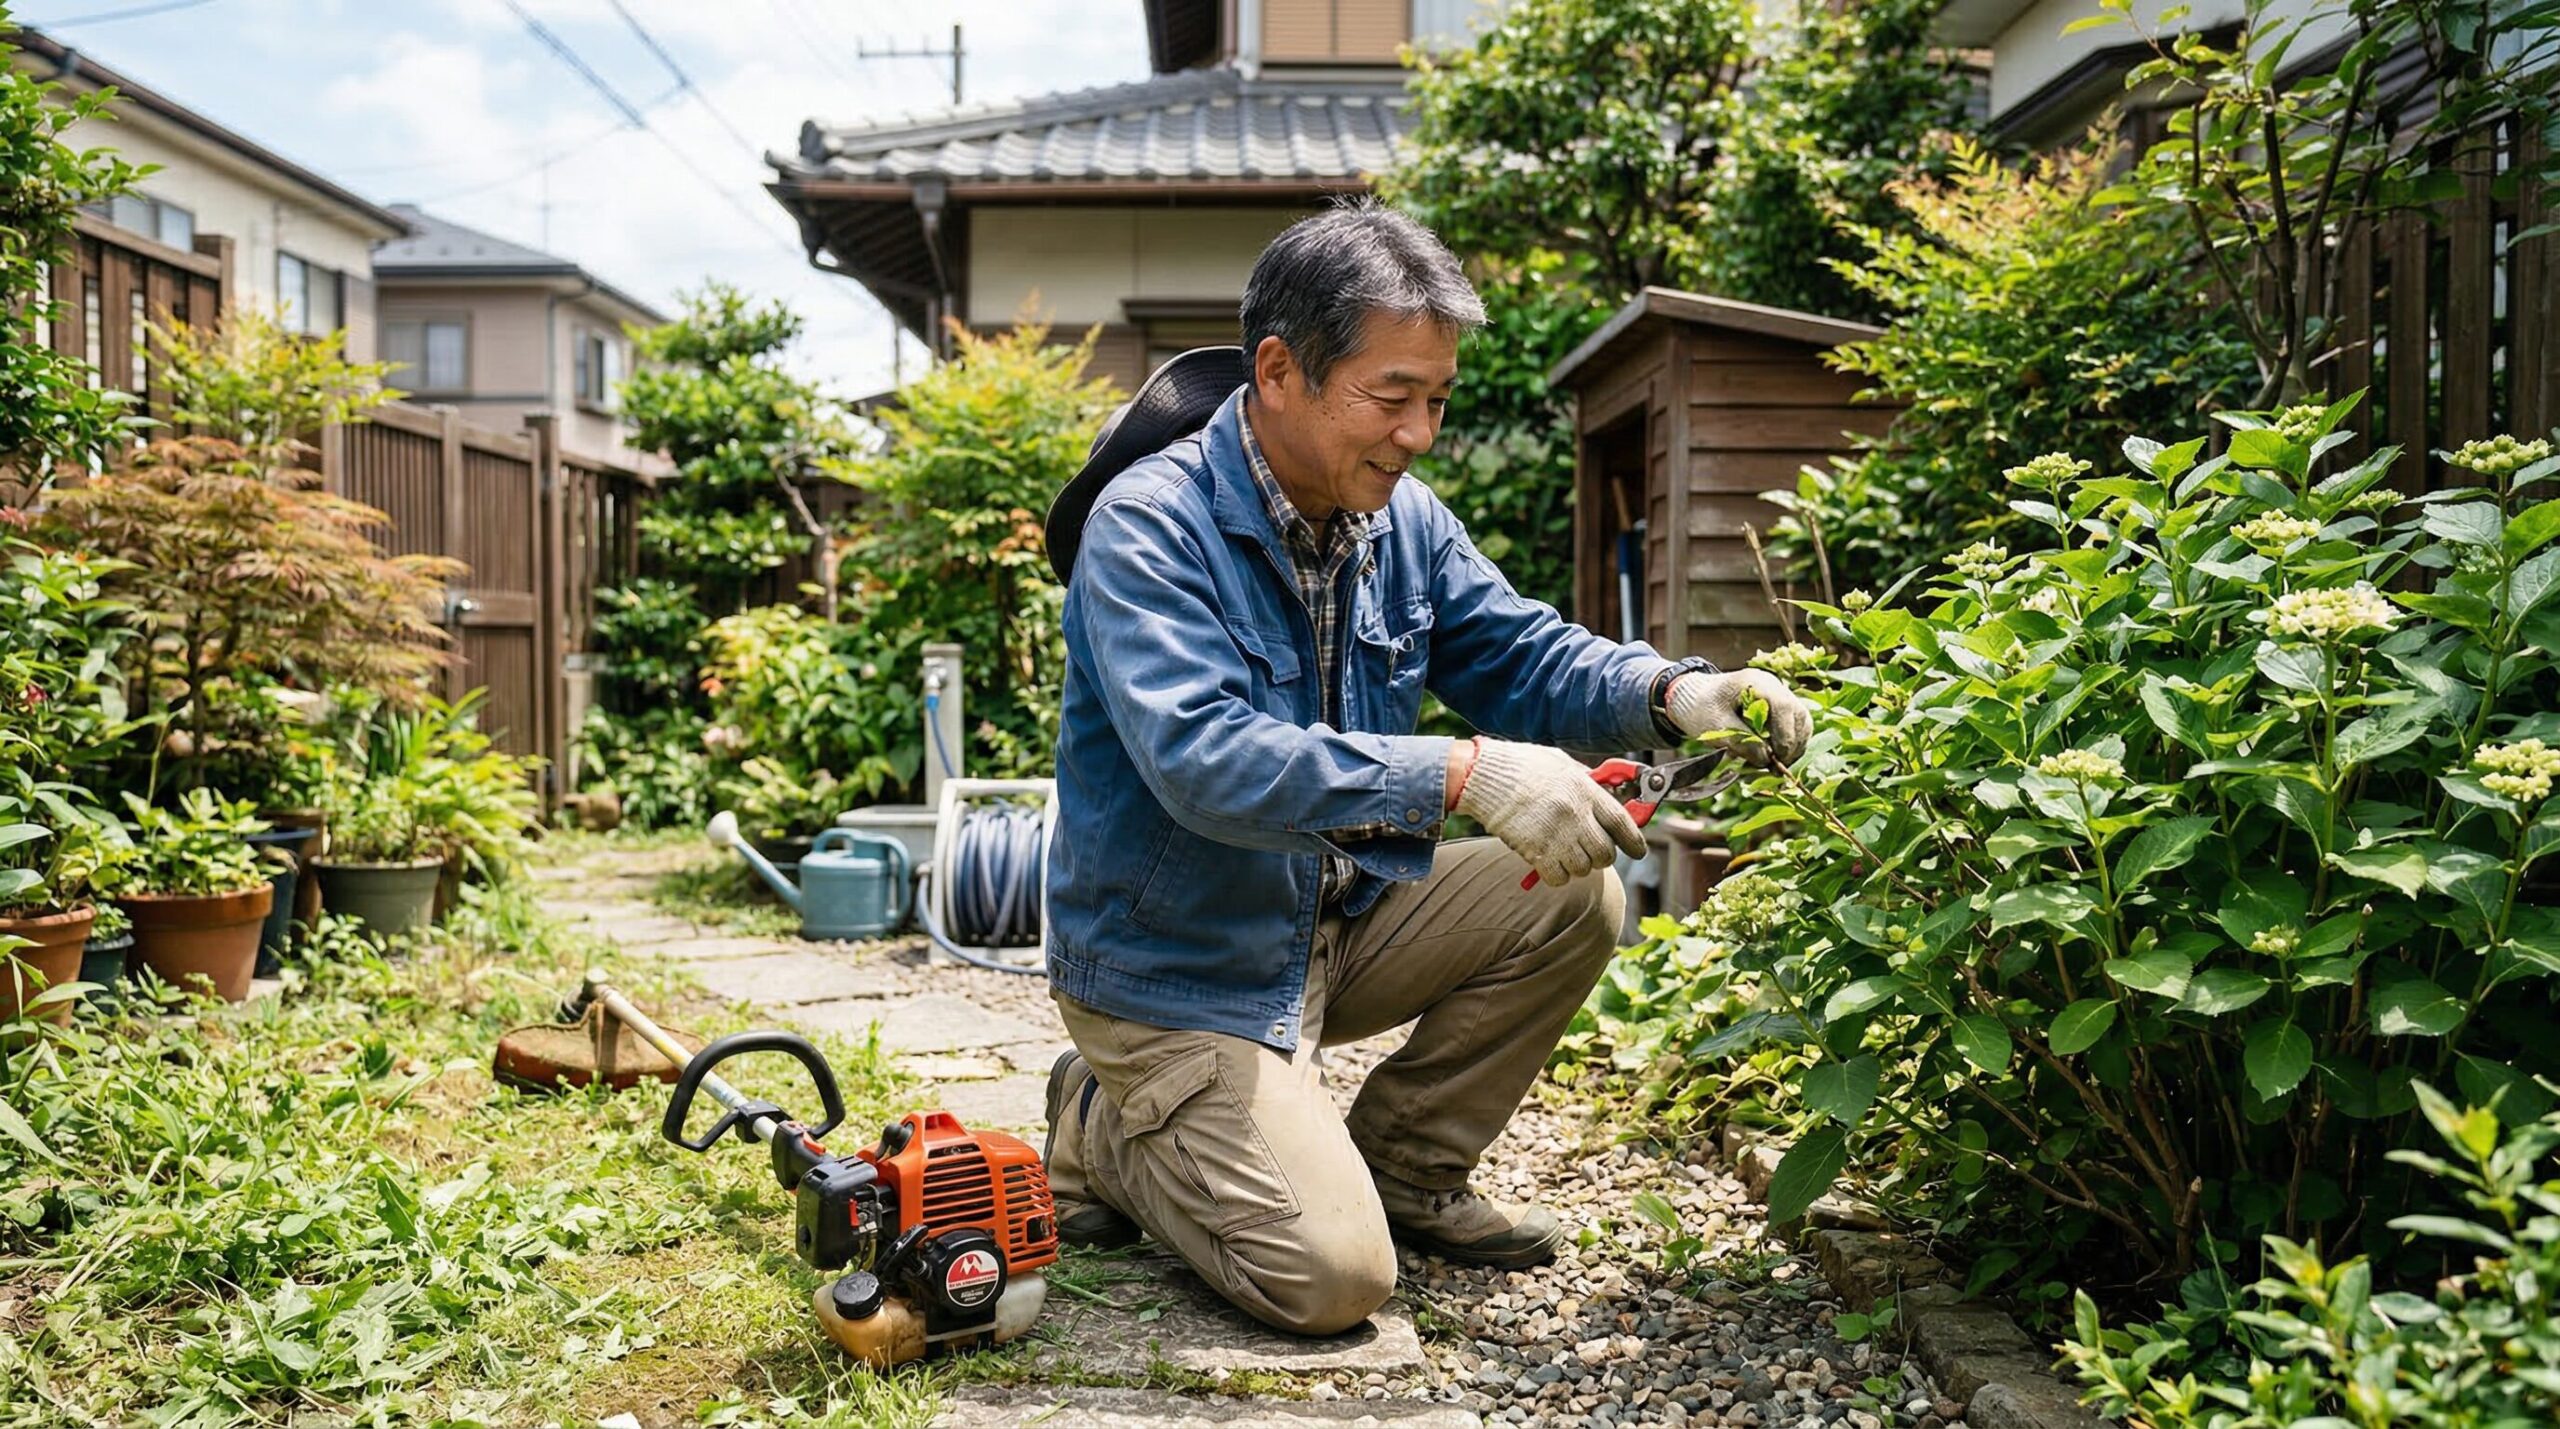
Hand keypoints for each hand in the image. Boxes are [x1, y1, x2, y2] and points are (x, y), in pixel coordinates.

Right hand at [1455, 739, 1647, 884]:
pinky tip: (1548, 862)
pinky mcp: (1535, 851)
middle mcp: (1574, 814)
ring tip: (1564, 853)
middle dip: (1601, 856)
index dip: (1635, 841)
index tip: (1639, 850)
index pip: (1621, 822)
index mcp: (1584, 790)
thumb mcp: (1560, 763)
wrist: (1482, 776)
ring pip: (1584, 868)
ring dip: (1578, 866)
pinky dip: (1556, 875)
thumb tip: (1605, 793)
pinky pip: (1558, 878)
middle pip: (1605, 853)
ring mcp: (1555, 835)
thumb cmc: (1520, 766)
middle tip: (1590, 850)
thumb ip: (1585, 780)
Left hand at [1667, 670, 1811, 766]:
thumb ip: (1742, 741)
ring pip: (1801, 722)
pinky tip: (1775, 756)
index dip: (1785, 737)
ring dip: (1793, 746)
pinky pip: (1794, 725)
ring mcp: (1777, 695)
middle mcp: (1773, 685)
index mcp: (1757, 683)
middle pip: (1799, 716)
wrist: (1692, 697)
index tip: (1776, 759)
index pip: (1785, 708)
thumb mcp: (1716, 726)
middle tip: (1777, 767)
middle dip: (1792, 745)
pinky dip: (1789, 742)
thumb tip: (1767, 759)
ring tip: (1776, 764)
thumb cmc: (1701, 708)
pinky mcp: (1777, 707)